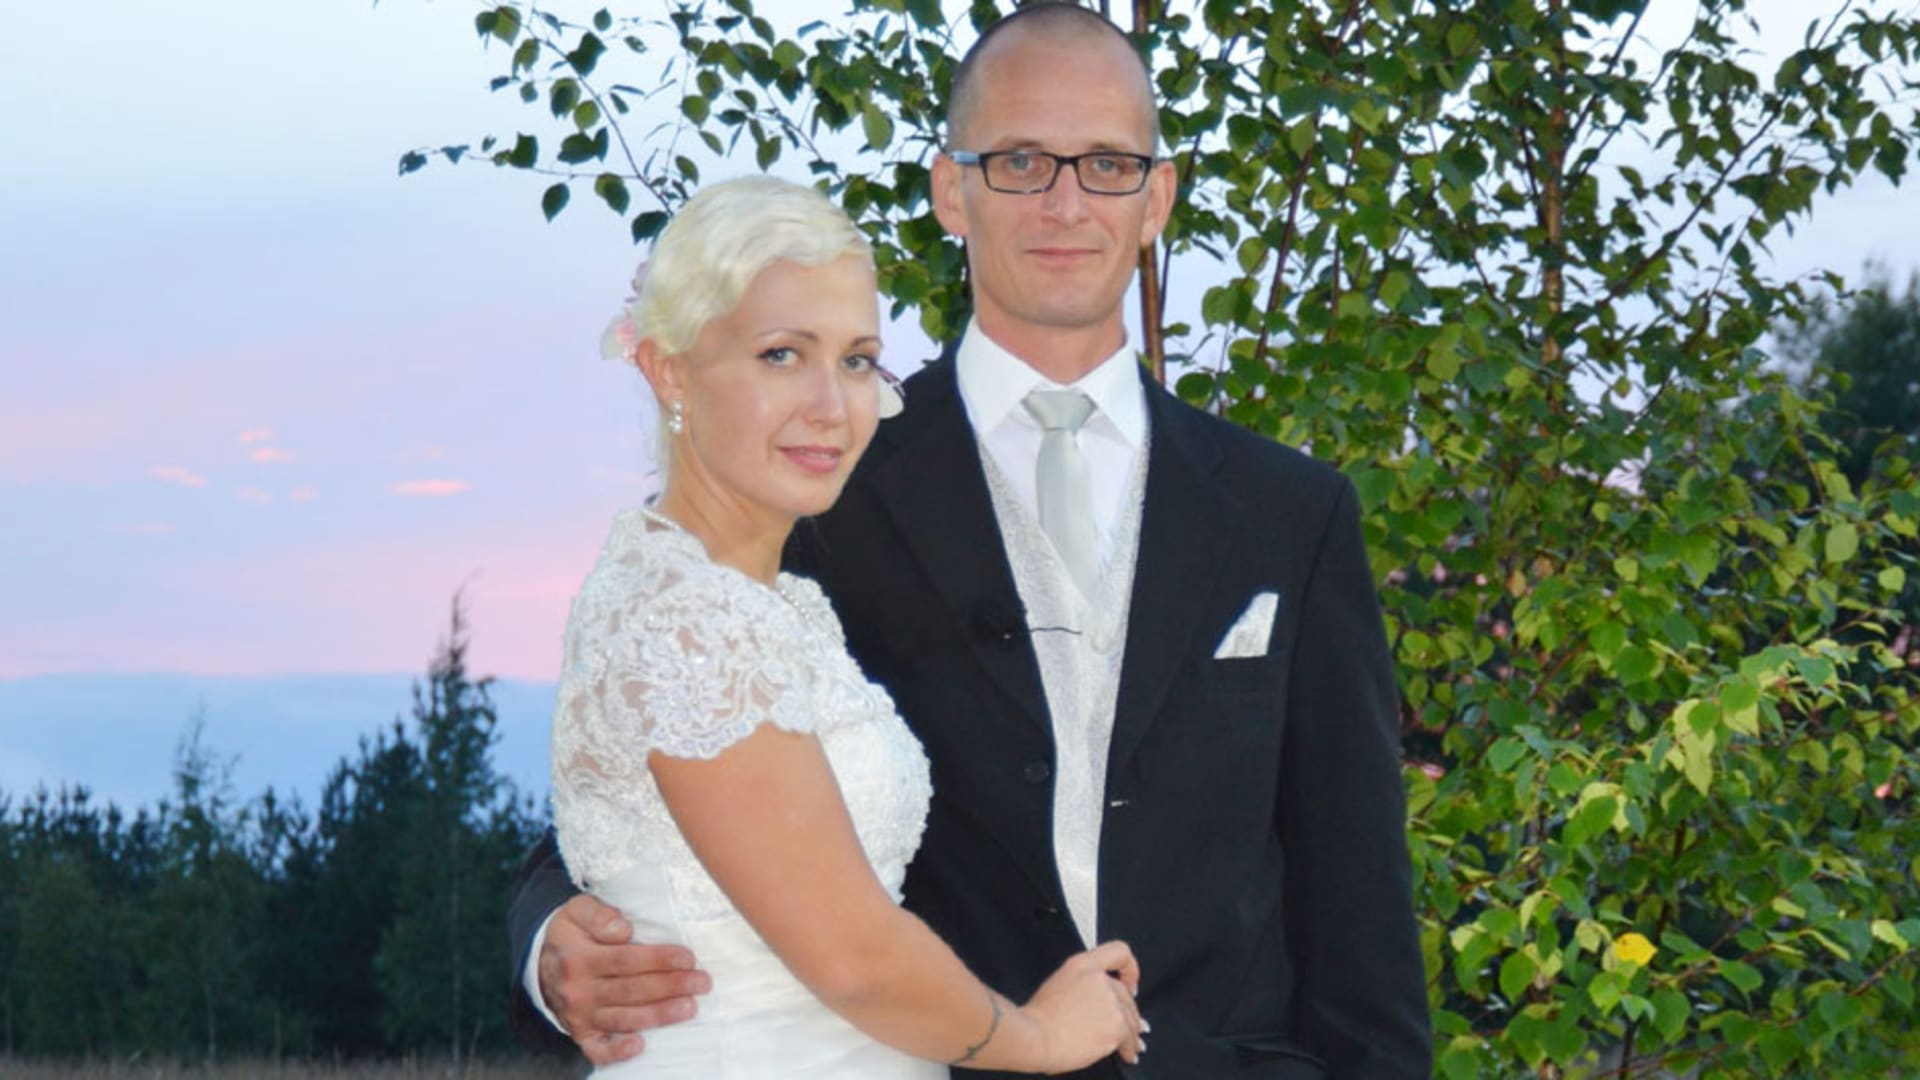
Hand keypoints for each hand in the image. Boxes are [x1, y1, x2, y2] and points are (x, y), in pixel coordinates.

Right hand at [539, 893, 711, 1065]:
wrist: (539, 961)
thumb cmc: (570, 932)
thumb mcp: (577, 910)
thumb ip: (599, 915)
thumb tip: (623, 930)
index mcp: (578, 957)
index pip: (624, 960)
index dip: (658, 960)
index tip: (687, 958)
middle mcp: (577, 990)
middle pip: (631, 990)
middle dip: (671, 986)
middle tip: (702, 982)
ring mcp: (577, 1015)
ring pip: (623, 1018)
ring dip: (659, 1015)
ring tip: (689, 1008)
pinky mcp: (580, 1033)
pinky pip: (597, 1050)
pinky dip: (617, 1052)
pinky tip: (640, 1047)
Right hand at [1018, 940, 1145, 1073]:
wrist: (1035, 1038)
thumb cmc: (1037, 1019)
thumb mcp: (1056, 985)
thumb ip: (1081, 984)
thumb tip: (1094, 1003)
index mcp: (1083, 966)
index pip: (1119, 952)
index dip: (1130, 969)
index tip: (1130, 984)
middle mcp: (1100, 980)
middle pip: (1126, 995)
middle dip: (1128, 1013)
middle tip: (1130, 1025)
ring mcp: (1110, 1003)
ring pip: (1131, 1019)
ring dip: (1132, 1033)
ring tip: (1132, 1045)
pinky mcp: (1116, 1027)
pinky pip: (1130, 1040)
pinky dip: (1130, 1049)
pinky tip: (1128, 1054)